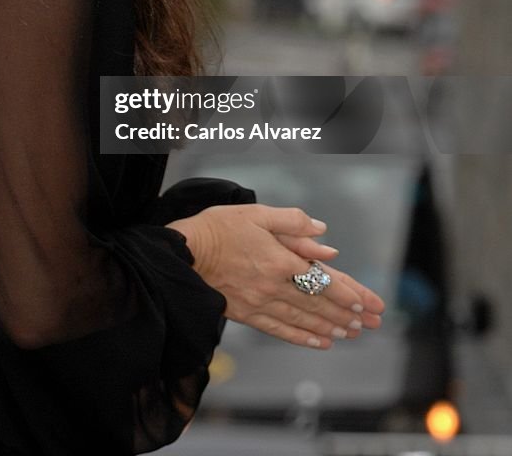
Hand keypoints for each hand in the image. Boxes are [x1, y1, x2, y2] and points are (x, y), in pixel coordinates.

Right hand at [167, 204, 384, 349]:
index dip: (347, 292)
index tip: (366, 302)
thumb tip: (323, 235)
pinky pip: (280, 330)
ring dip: (331, 327)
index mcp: (279, 260)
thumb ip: (292, 223)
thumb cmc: (219, 228)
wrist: (184, 253)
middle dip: (348, 314)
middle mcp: (273, 286)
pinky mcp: (246, 314)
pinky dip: (303, 337)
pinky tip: (319, 342)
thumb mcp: (257, 213)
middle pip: (318, 304)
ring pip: (303, 320)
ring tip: (352, 333)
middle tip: (371, 323)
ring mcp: (260, 304)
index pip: (322, 280)